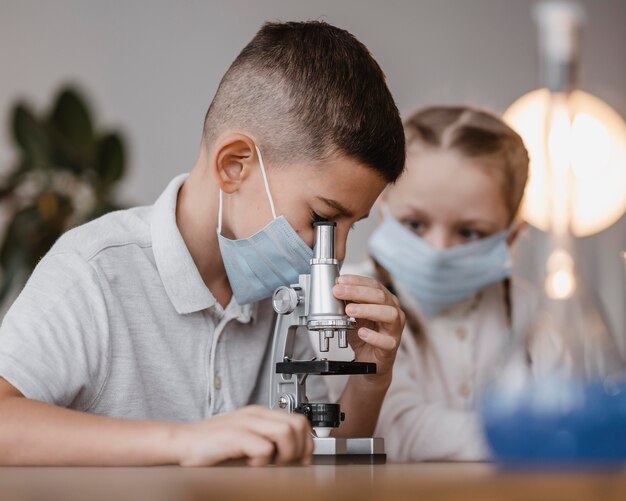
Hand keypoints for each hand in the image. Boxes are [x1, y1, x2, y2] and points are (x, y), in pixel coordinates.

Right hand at [174, 406, 312, 465]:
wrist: (183, 442)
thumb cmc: (213, 444)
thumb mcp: (246, 436)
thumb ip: (266, 438)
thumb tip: (294, 456)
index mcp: (260, 413)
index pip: (298, 420)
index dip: (306, 442)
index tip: (304, 459)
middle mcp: (256, 415)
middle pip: (297, 424)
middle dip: (299, 448)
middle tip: (288, 463)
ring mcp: (245, 423)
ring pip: (285, 433)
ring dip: (284, 454)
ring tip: (270, 463)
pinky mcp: (235, 435)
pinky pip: (264, 448)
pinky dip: (263, 460)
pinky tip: (252, 464)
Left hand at [333, 274, 404, 382]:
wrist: (369, 358)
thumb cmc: (364, 332)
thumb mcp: (354, 314)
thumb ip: (348, 301)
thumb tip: (336, 287)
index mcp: (385, 300)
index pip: (373, 285)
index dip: (356, 281)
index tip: (340, 280)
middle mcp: (393, 310)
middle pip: (380, 296)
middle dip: (357, 292)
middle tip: (339, 292)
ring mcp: (395, 328)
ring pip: (389, 314)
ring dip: (367, 310)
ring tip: (349, 310)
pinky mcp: (392, 345)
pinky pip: (387, 341)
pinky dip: (373, 336)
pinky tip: (361, 332)